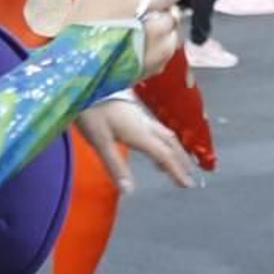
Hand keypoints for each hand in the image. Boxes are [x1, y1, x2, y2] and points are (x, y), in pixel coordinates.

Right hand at [66, 0, 186, 74]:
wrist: (76, 65)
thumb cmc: (80, 22)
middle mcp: (148, 1)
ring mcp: (158, 29)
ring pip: (176, 13)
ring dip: (162, 17)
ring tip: (139, 26)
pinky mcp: (163, 52)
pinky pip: (173, 38)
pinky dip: (161, 40)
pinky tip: (140, 42)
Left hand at [75, 97, 193, 194]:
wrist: (84, 82)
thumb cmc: (90, 111)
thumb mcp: (100, 142)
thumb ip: (115, 166)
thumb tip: (128, 190)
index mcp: (139, 133)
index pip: (164, 155)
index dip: (177, 171)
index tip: (188, 185)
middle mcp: (144, 123)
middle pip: (170, 143)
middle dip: (181, 160)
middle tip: (189, 176)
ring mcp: (139, 115)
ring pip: (164, 134)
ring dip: (174, 149)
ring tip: (176, 163)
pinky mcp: (132, 109)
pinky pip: (156, 127)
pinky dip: (163, 139)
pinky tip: (154, 142)